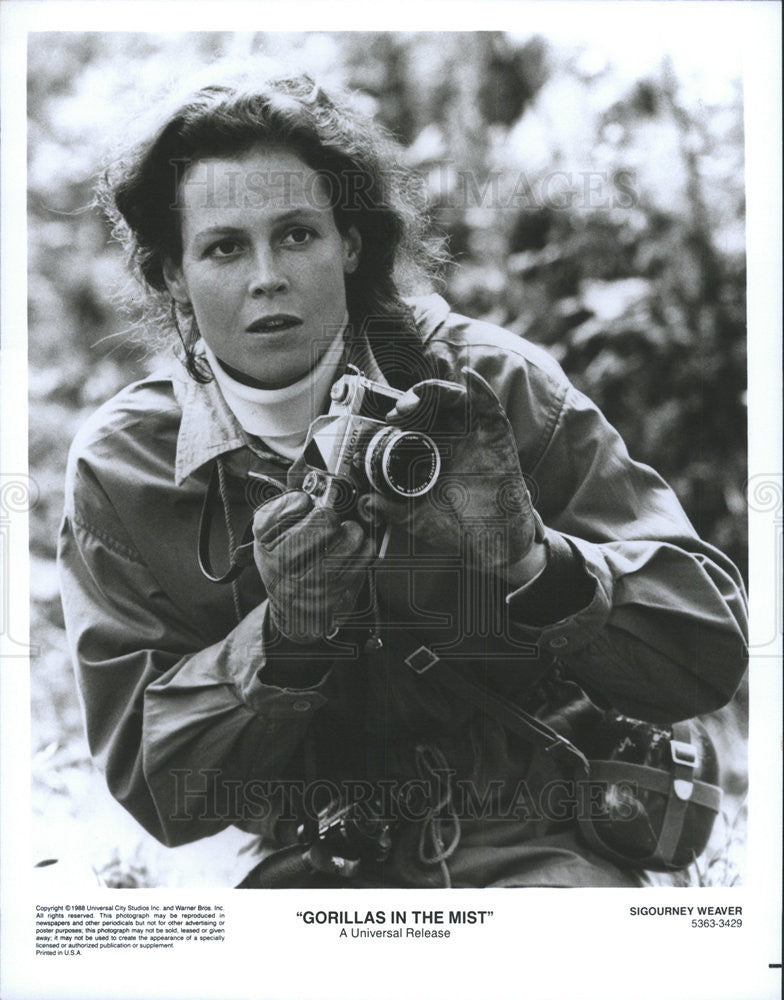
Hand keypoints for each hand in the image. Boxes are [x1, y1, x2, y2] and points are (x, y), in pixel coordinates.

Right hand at [253, 490, 375, 643]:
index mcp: (265, 539)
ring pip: (350, 538)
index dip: (304, 500)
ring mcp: (310, 583)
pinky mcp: (336, 595)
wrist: (294, 613)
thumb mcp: (273, 531)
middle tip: (328, 520)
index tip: (305, 503)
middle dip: (332, 516)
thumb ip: (287, 498)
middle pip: (325, 520)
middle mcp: (283, 563)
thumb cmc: (285, 561)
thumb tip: (304, 462)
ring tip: (343, 535)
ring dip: (352, 531)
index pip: (292, 504)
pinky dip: (364, 549)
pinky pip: (365, 557)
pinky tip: (352, 551)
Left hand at [367, 368, 545, 583]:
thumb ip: (389, 509)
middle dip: (412, 400)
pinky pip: (490, 407)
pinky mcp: (497, 438)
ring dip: (434, 392)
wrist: (491, 545)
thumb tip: (364, 502)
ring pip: (455, 398)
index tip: (384, 423)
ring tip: (414, 400)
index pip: (415, 421)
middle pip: (432, 404)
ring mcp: (475, 436)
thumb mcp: (416, 517)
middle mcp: (454, 439)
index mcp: (435, 451)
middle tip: (396, 413)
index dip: (399, 416)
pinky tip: (470, 378)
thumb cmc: (459, 528)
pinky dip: (481, 389)